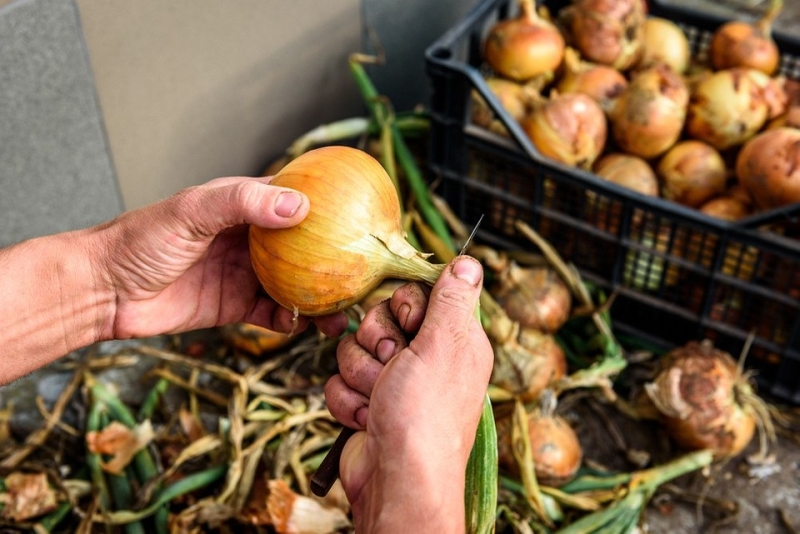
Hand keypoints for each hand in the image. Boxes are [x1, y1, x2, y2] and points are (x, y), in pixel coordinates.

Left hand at [92, 176, 346, 339]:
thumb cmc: (141, 240)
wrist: (104, 292)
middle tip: (364, 275)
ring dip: (321, 298)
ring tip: (344, 312)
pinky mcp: (236, 305)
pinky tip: (302, 325)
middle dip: (335, 261)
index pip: (296, 200)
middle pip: (305, 249)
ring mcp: (246, 272)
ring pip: (296, 285)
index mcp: (244, 206)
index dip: (330, 207)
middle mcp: (251, 238)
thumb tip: (300, 206)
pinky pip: (274, 314)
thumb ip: (243, 203)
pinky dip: (292, 321)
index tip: (364, 216)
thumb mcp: (192, 211)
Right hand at [324, 256, 492, 531]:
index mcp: (452, 339)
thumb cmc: (425, 416)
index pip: (416, 293)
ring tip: (381, 399)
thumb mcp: (445, 345)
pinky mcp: (366, 403)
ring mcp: (393, 382)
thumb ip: (452, 299)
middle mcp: (424, 358)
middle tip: (394, 365)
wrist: (396, 480)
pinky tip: (367, 418)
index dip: (404, 306)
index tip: (411, 325)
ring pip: (352, 348)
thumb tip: (468, 262)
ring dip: (360, 375)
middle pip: (378, 318)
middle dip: (377, 343)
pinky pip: (338, 380)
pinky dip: (347, 401)